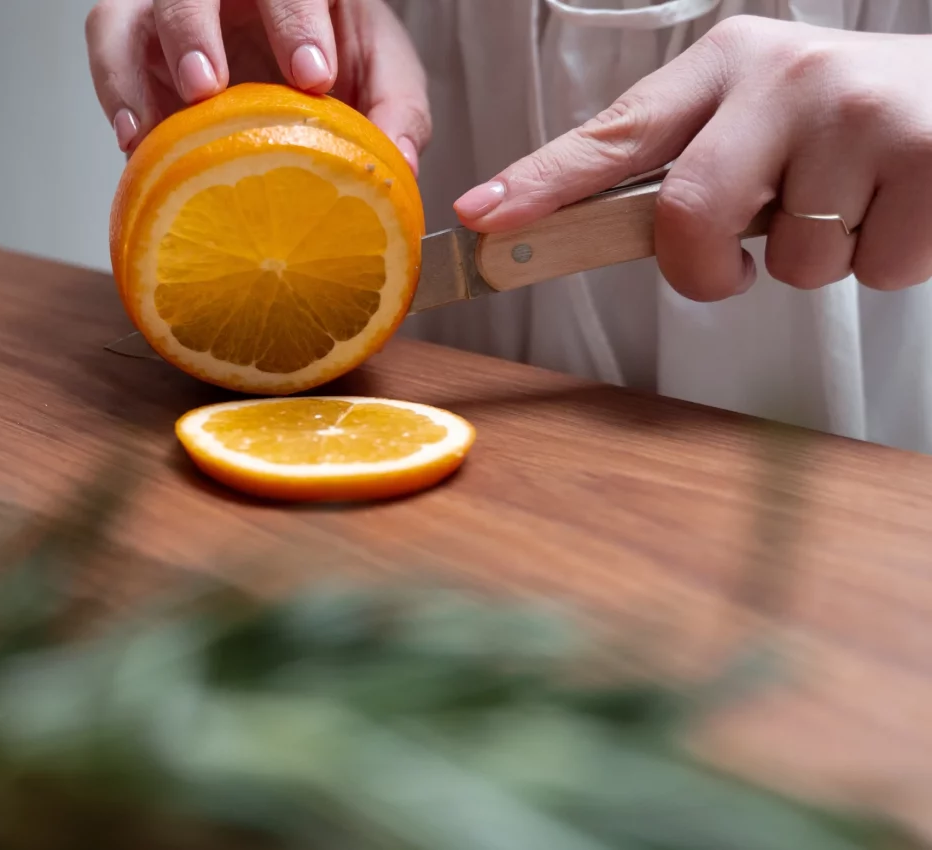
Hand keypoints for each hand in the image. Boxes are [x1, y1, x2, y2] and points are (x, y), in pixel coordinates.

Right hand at [84, 0, 429, 171]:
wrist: (294, 72)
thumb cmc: (333, 63)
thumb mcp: (378, 73)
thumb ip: (397, 108)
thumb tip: (398, 159)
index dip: (295, 19)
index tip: (312, 76)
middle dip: (194, 29)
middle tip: (208, 87)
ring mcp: (166, 8)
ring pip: (125, 13)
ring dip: (132, 65)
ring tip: (153, 126)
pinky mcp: (132, 42)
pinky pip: (106, 50)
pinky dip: (114, 93)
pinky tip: (135, 142)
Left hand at [453, 16, 931, 300]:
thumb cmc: (854, 117)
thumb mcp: (764, 112)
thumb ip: (690, 161)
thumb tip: (581, 227)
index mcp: (729, 63)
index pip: (616, 133)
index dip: (542, 183)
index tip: (481, 217)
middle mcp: (786, 76)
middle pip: (690, 215)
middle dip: (705, 269)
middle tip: (735, 266)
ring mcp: (858, 114)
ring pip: (792, 261)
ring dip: (820, 260)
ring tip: (856, 199)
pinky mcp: (928, 159)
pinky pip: (873, 270)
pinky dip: (889, 262)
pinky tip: (905, 206)